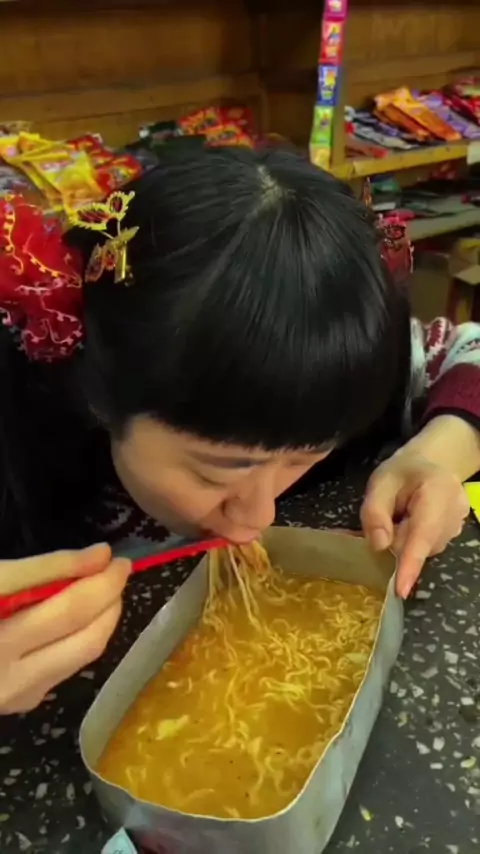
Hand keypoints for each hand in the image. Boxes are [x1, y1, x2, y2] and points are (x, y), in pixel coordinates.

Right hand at [0, 544, 129, 713]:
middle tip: (118, 568)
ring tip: (106, 589)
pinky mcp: (17, 704)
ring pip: (82, 653)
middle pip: (78, 628)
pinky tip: (82, 618)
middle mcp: (3, 666)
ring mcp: (10, 692)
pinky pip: (65, 668)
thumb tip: (98, 556)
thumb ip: (40, 570)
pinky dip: (84, 638)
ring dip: (104, 617)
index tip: (111, 553)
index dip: (93, 574)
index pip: (61, 602)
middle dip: (109, 594)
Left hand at [361, 450, 468, 598]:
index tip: (400, 589)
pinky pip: (428, 547)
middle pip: (420, 544)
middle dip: (397, 538)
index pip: (422, 534)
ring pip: (424, 548)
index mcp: (437, 490)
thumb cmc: (403, 472)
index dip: (410, 563)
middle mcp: (455, 510)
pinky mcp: (456, 533)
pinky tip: (412, 520)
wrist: (431, 463)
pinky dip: (414, 540)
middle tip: (390, 512)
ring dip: (405, 539)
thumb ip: (375, 512)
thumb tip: (379, 546)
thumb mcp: (380, 483)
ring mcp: (459, 523)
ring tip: (403, 513)